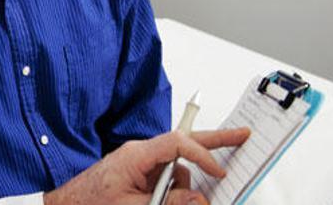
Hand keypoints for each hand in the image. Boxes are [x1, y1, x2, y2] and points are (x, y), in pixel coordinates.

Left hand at [43, 127, 249, 204]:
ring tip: (152, 202)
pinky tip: (156, 202)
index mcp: (136, 154)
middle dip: (214, 140)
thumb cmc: (90, 203)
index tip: (220, 172)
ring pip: (177, 172)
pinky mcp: (139, 174)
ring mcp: (140, 162)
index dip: (203, 155)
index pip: (178, 143)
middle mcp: (140, 153)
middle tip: (243, 134)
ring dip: (181, 191)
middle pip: (183, 142)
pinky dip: (171, 193)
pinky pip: (166, 180)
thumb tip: (200, 199)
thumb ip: (168, 202)